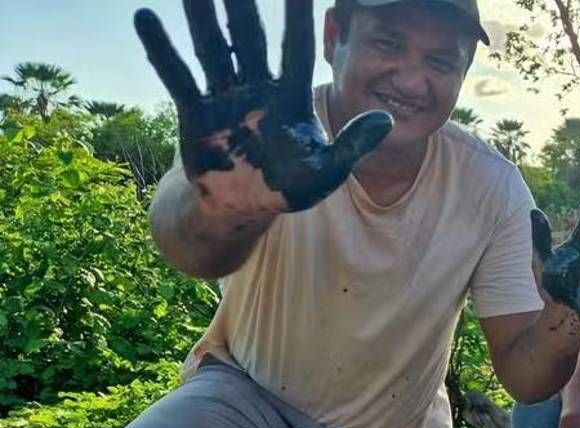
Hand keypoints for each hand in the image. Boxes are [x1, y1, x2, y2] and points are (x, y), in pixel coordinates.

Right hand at [134, 0, 391, 211]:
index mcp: (292, 98)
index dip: (298, 16)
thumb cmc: (289, 188)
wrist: (242, 209)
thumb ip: (353, 145)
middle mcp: (258, 89)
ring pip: (213, 47)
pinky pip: (178, 77)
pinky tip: (146, 17)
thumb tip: (387, 121)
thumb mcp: (327, 171)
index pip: (297, 48)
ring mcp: (225, 98)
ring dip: (202, 15)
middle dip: (243, 4)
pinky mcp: (195, 114)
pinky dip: (162, 50)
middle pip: (251, 38)